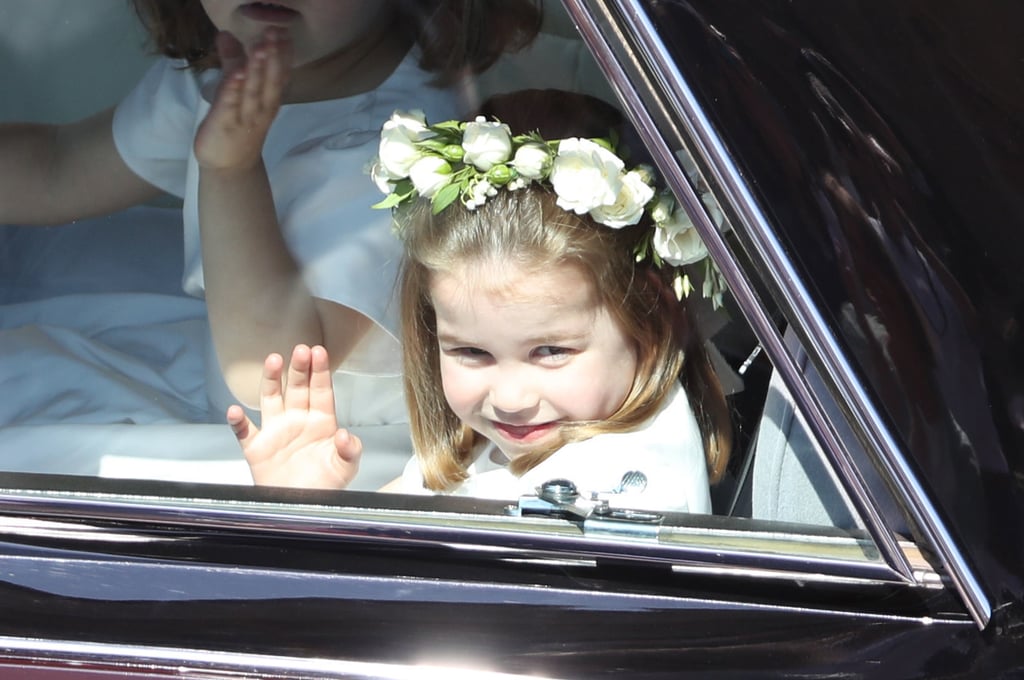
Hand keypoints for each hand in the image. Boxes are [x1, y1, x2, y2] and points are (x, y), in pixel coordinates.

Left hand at [194, 28, 291, 170]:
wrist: (230, 168)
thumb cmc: (235, 128)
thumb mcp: (236, 93)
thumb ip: (232, 63)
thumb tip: (227, 34)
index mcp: (267, 100)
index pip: (279, 74)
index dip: (283, 54)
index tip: (286, 32)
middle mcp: (261, 108)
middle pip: (269, 80)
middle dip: (272, 56)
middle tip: (275, 31)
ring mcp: (244, 117)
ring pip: (253, 91)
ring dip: (258, 70)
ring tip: (260, 48)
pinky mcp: (224, 123)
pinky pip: (231, 105)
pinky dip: (235, 90)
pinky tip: (237, 75)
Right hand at [227, 344, 360, 488]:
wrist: (302, 509)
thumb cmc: (325, 486)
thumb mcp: (345, 467)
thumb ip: (350, 450)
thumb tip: (345, 434)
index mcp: (321, 422)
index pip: (321, 390)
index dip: (320, 371)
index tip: (319, 352)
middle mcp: (297, 420)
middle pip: (297, 387)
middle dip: (299, 368)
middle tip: (300, 349)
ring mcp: (276, 431)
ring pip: (271, 398)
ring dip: (271, 380)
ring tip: (273, 360)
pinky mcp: (257, 448)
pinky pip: (244, 431)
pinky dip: (237, 421)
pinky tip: (234, 410)